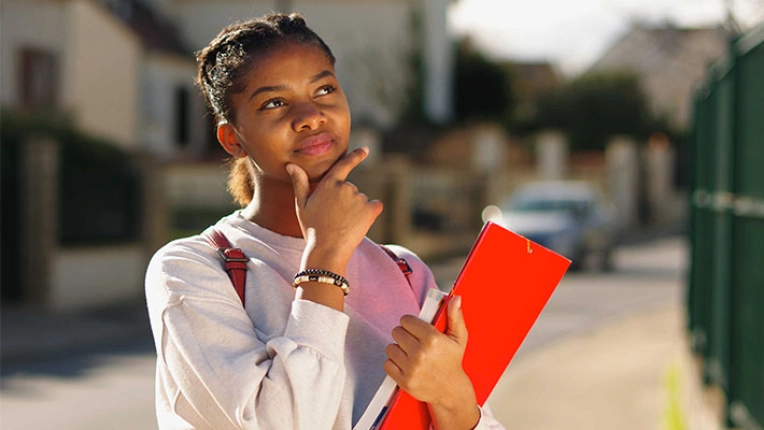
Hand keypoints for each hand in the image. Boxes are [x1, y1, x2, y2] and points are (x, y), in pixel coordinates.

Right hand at [286, 147, 382, 273]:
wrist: (327, 250)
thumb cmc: (312, 230)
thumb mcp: (302, 206)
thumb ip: (300, 183)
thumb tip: (291, 165)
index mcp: (329, 184)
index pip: (344, 165)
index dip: (355, 156)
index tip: (365, 150)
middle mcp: (345, 187)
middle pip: (351, 190)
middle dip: (346, 202)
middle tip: (335, 219)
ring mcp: (359, 197)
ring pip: (361, 200)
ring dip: (356, 210)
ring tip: (343, 225)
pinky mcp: (371, 209)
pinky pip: (375, 207)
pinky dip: (370, 214)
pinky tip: (359, 225)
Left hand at [384, 296, 479, 428]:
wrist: (451, 390)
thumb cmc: (452, 361)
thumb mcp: (458, 337)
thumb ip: (455, 316)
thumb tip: (456, 298)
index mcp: (432, 339)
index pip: (406, 320)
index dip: (410, 323)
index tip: (416, 329)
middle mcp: (421, 353)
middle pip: (396, 332)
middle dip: (404, 335)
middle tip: (414, 342)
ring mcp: (411, 368)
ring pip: (390, 348)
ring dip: (398, 350)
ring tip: (410, 354)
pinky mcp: (404, 381)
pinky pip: (387, 364)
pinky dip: (394, 364)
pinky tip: (405, 364)